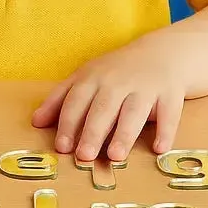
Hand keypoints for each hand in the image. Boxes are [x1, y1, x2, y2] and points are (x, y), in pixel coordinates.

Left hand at [31, 43, 185, 161]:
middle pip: (103, 108)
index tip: (61, 146)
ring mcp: (146, 86)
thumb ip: (61, 99)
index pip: (77, 101)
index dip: (68, 123)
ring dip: (124, 134)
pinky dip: (165, 131)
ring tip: (115, 156)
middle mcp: (119, 81)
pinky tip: (159, 149)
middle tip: (84, 155)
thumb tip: (36, 123)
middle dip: (93, 131)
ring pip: (134, 111)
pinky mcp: (171, 93)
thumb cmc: (117, 72)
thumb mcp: (86, 78)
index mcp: (94, 77)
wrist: (163, 52)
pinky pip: (169, 114)